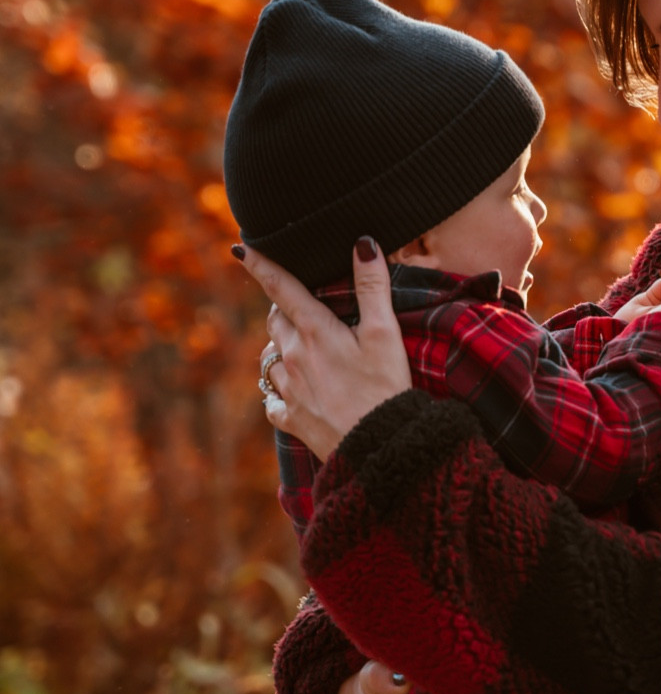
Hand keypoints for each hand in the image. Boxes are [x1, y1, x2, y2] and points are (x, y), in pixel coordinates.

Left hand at [239, 238, 412, 460]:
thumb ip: (373, 287)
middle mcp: (293, 357)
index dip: (261, 265)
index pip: (280, 288)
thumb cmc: (386, 389)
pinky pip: (273, 400)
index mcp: (314, 332)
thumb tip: (363, 243)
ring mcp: (288, 390)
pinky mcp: (291, 419)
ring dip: (283, 348)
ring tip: (304, 350)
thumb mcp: (386, 335)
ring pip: (272, 358)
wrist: (380, 450)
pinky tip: (293, 393)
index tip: (242, 248)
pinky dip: (279, 392)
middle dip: (283, 309)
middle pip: (275, 321)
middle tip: (303, 307)